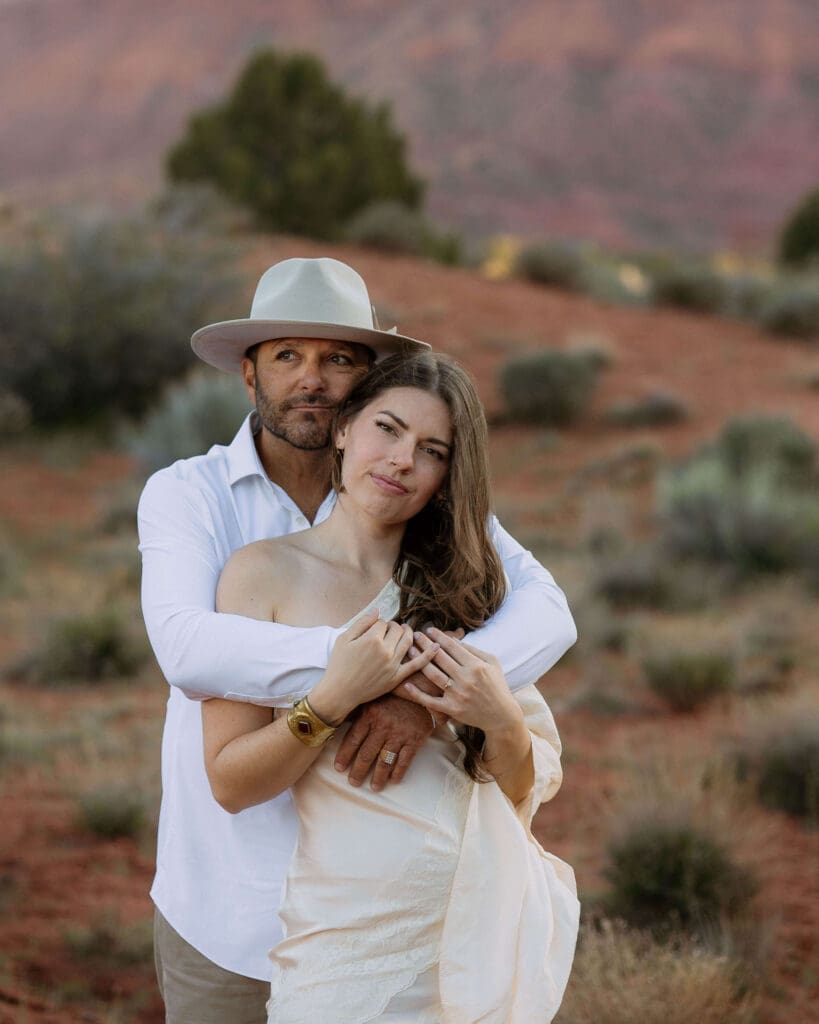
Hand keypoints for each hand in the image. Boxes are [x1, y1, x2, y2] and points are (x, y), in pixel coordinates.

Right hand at [312, 609, 439, 723]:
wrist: (339, 692)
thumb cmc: (338, 664)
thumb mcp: (344, 639)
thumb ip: (362, 623)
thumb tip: (378, 611)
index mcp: (371, 639)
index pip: (383, 623)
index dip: (378, 624)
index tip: (373, 629)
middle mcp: (385, 650)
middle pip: (397, 630)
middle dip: (393, 627)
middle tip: (387, 631)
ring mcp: (393, 664)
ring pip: (409, 641)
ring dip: (409, 633)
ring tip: (405, 631)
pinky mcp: (397, 677)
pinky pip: (417, 665)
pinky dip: (428, 655)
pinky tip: (436, 646)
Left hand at [333, 693, 434, 791]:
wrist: (421, 689)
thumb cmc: (393, 694)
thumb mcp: (373, 697)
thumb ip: (357, 711)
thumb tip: (337, 720)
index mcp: (370, 715)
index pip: (353, 739)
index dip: (345, 755)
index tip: (339, 768)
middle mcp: (383, 726)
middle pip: (367, 754)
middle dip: (358, 771)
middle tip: (353, 782)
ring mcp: (399, 734)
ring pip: (385, 761)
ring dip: (378, 777)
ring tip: (374, 787)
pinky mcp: (414, 740)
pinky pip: (404, 761)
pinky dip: (398, 772)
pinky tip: (393, 780)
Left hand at [401, 628, 521, 732]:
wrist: (502, 716)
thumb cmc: (497, 686)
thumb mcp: (492, 663)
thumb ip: (474, 650)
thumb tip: (454, 639)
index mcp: (476, 665)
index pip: (453, 647)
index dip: (439, 636)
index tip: (429, 629)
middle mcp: (465, 679)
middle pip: (440, 657)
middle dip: (425, 644)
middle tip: (415, 635)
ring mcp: (457, 694)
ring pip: (433, 674)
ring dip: (420, 661)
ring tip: (410, 650)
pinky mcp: (452, 709)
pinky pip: (431, 701)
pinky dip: (417, 694)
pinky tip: (407, 684)